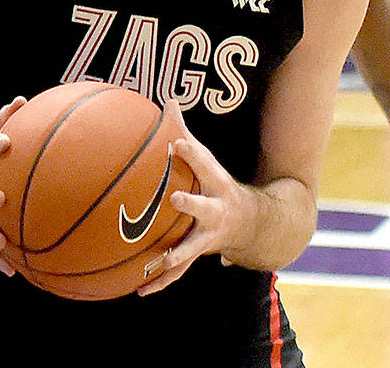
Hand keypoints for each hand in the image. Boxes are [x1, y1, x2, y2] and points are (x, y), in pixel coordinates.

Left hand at [137, 98, 243, 294]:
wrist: (251, 225)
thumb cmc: (216, 184)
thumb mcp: (207, 159)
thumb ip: (185, 132)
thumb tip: (168, 99)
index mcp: (215, 183)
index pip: (204, 163)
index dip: (191, 152)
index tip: (176, 143)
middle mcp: (215, 211)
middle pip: (204, 207)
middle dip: (191, 203)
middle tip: (174, 198)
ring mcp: (207, 236)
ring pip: (192, 247)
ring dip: (176, 255)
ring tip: (158, 262)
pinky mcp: (197, 255)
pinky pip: (177, 272)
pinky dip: (160, 282)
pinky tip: (138, 291)